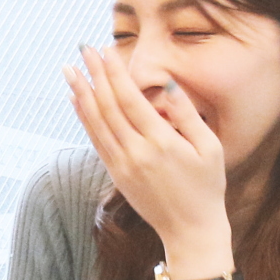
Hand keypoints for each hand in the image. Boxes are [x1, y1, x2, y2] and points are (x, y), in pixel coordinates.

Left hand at [65, 45, 232, 277]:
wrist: (191, 231)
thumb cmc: (207, 188)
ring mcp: (123, 166)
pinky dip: (85, 119)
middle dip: (94, 75)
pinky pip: (96, 141)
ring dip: (81, 93)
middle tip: (83, 48)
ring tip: (69, 69)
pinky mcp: (117, 176)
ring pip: (96, 123)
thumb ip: (188, 115)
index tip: (105, 50)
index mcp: (162, 142)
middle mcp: (137, 153)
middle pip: (109, 106)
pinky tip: (77, 101)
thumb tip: (167, 85)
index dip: (115, 73)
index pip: (131, 99)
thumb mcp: (210, 149)